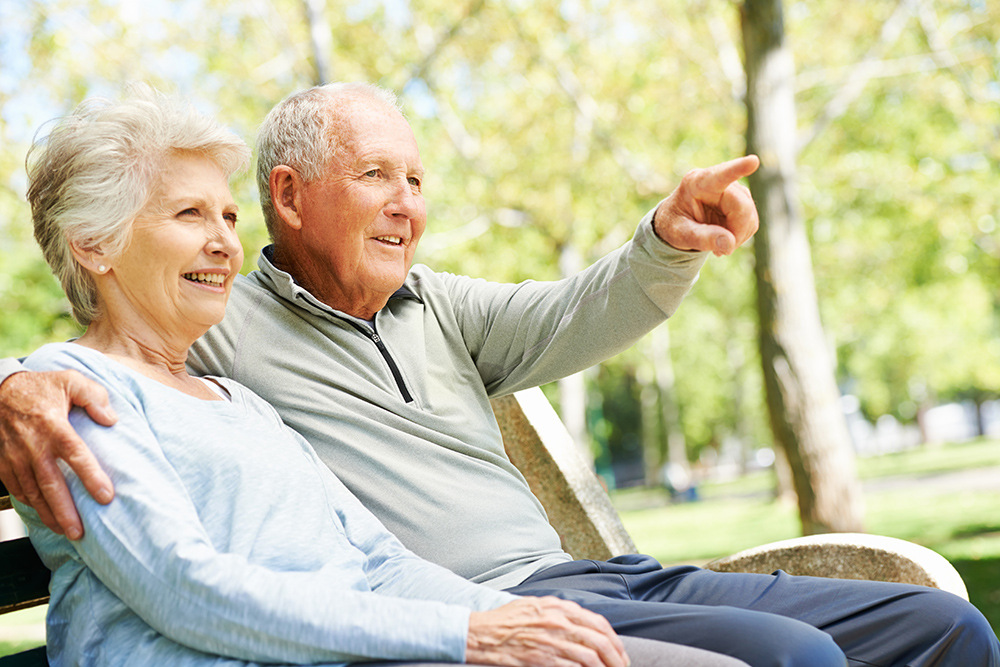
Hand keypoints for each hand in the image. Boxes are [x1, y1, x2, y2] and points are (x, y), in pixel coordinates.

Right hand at [0, 370, 116, 538]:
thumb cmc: (40, 387)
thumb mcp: (70, 380)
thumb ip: (94, 396)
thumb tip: (111, 419)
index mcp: (53, 426)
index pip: (75, 455)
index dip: (91, 476)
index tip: (106, 496)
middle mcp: (33, 446)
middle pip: (51, 485)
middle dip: (65, 511)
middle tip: (81, 532)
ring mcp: (15, 458)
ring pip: (33, 493)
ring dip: (49, 515)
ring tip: (67, 532)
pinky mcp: (3, 464)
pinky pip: (19, 491)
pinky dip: (32, 506)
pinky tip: (46, 517)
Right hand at [467, 597, 628, 666]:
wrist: (482, 633)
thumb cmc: (507, 620)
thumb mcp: (536, 605)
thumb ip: (559, 612)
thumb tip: (581, 623)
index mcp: (558, 606)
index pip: (598, 622)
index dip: (614, 639)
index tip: (619, 651)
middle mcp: (559, 620)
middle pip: (600, 640)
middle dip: (617, 657)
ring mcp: (552, 640)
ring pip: (591, 656)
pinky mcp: (543, 658)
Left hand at [653, 155, 759, 256]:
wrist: (676, 224)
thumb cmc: (673, 225)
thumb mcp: (679, 234)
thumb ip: (701, 238)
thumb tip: (729, 244)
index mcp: (696, 183)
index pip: (720, 176)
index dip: (737, 169)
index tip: (753, 161)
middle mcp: (716, 181)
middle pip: (741, 206)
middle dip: (735, 232)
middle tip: (720, 251)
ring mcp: (731, 189)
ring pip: (749, 214)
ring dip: (738, 235)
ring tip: (717, 243)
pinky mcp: (740, 200)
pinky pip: (751, 221)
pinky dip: (741, 235)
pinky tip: (724, 238)